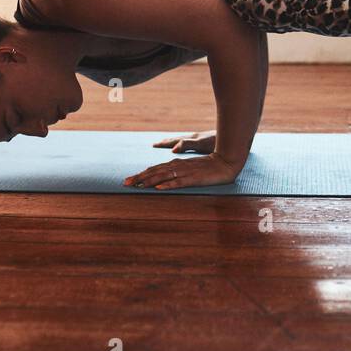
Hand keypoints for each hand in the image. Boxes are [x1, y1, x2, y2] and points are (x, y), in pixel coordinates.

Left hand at [124, 151, 242, 189]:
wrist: (225, 162)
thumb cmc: (207, 167)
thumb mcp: (189, 168)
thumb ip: (177, 171)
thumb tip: (162, 179)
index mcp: (176, 164)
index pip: (154, 169)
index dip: (141, 175)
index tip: (129, 180)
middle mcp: (177, 166)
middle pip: (155, 172)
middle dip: (139, 178)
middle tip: (125, 183)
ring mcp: (185, 172)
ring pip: (163, 176)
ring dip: (149, 181)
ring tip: (137, 186)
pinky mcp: (194, 179)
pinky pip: (179, 182)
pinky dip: (168, 185)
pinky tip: (159, 189)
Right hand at [152, 130, 216, 153]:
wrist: (234, 137)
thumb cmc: (217, 142)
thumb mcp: (201, 144)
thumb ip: (187, 145)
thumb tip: (174, 149)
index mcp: (191, 139)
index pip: (174, 141)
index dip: (165, 144)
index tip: (154, 145)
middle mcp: (194, 138)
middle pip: (177, 140)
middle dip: (167, 143)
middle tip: (157, 144)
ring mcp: (200, 139)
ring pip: (184, 141)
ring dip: (175, 143)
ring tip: (168, 144)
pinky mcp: (206, 142)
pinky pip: (191, 143)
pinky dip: (184, 145)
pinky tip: (187, 147)